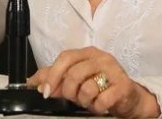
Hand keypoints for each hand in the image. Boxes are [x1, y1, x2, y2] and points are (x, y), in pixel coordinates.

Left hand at [27, 46, 160, 117]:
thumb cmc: (100, 87)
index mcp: (87, 53)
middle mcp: (101, 58)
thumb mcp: (76, 80)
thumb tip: (33, 82)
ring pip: (87, 88)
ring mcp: (114, 71)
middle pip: (74, 73)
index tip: (46, 91)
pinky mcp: (122, 86)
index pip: (65, 57)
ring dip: (84, 101)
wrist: (128, 98)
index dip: (53, 75)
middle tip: (73, 98)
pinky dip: (97, 107)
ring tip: (90, 101)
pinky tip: (100, 105)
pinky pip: (101, 99)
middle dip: (68, 91)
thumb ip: (55, 78)